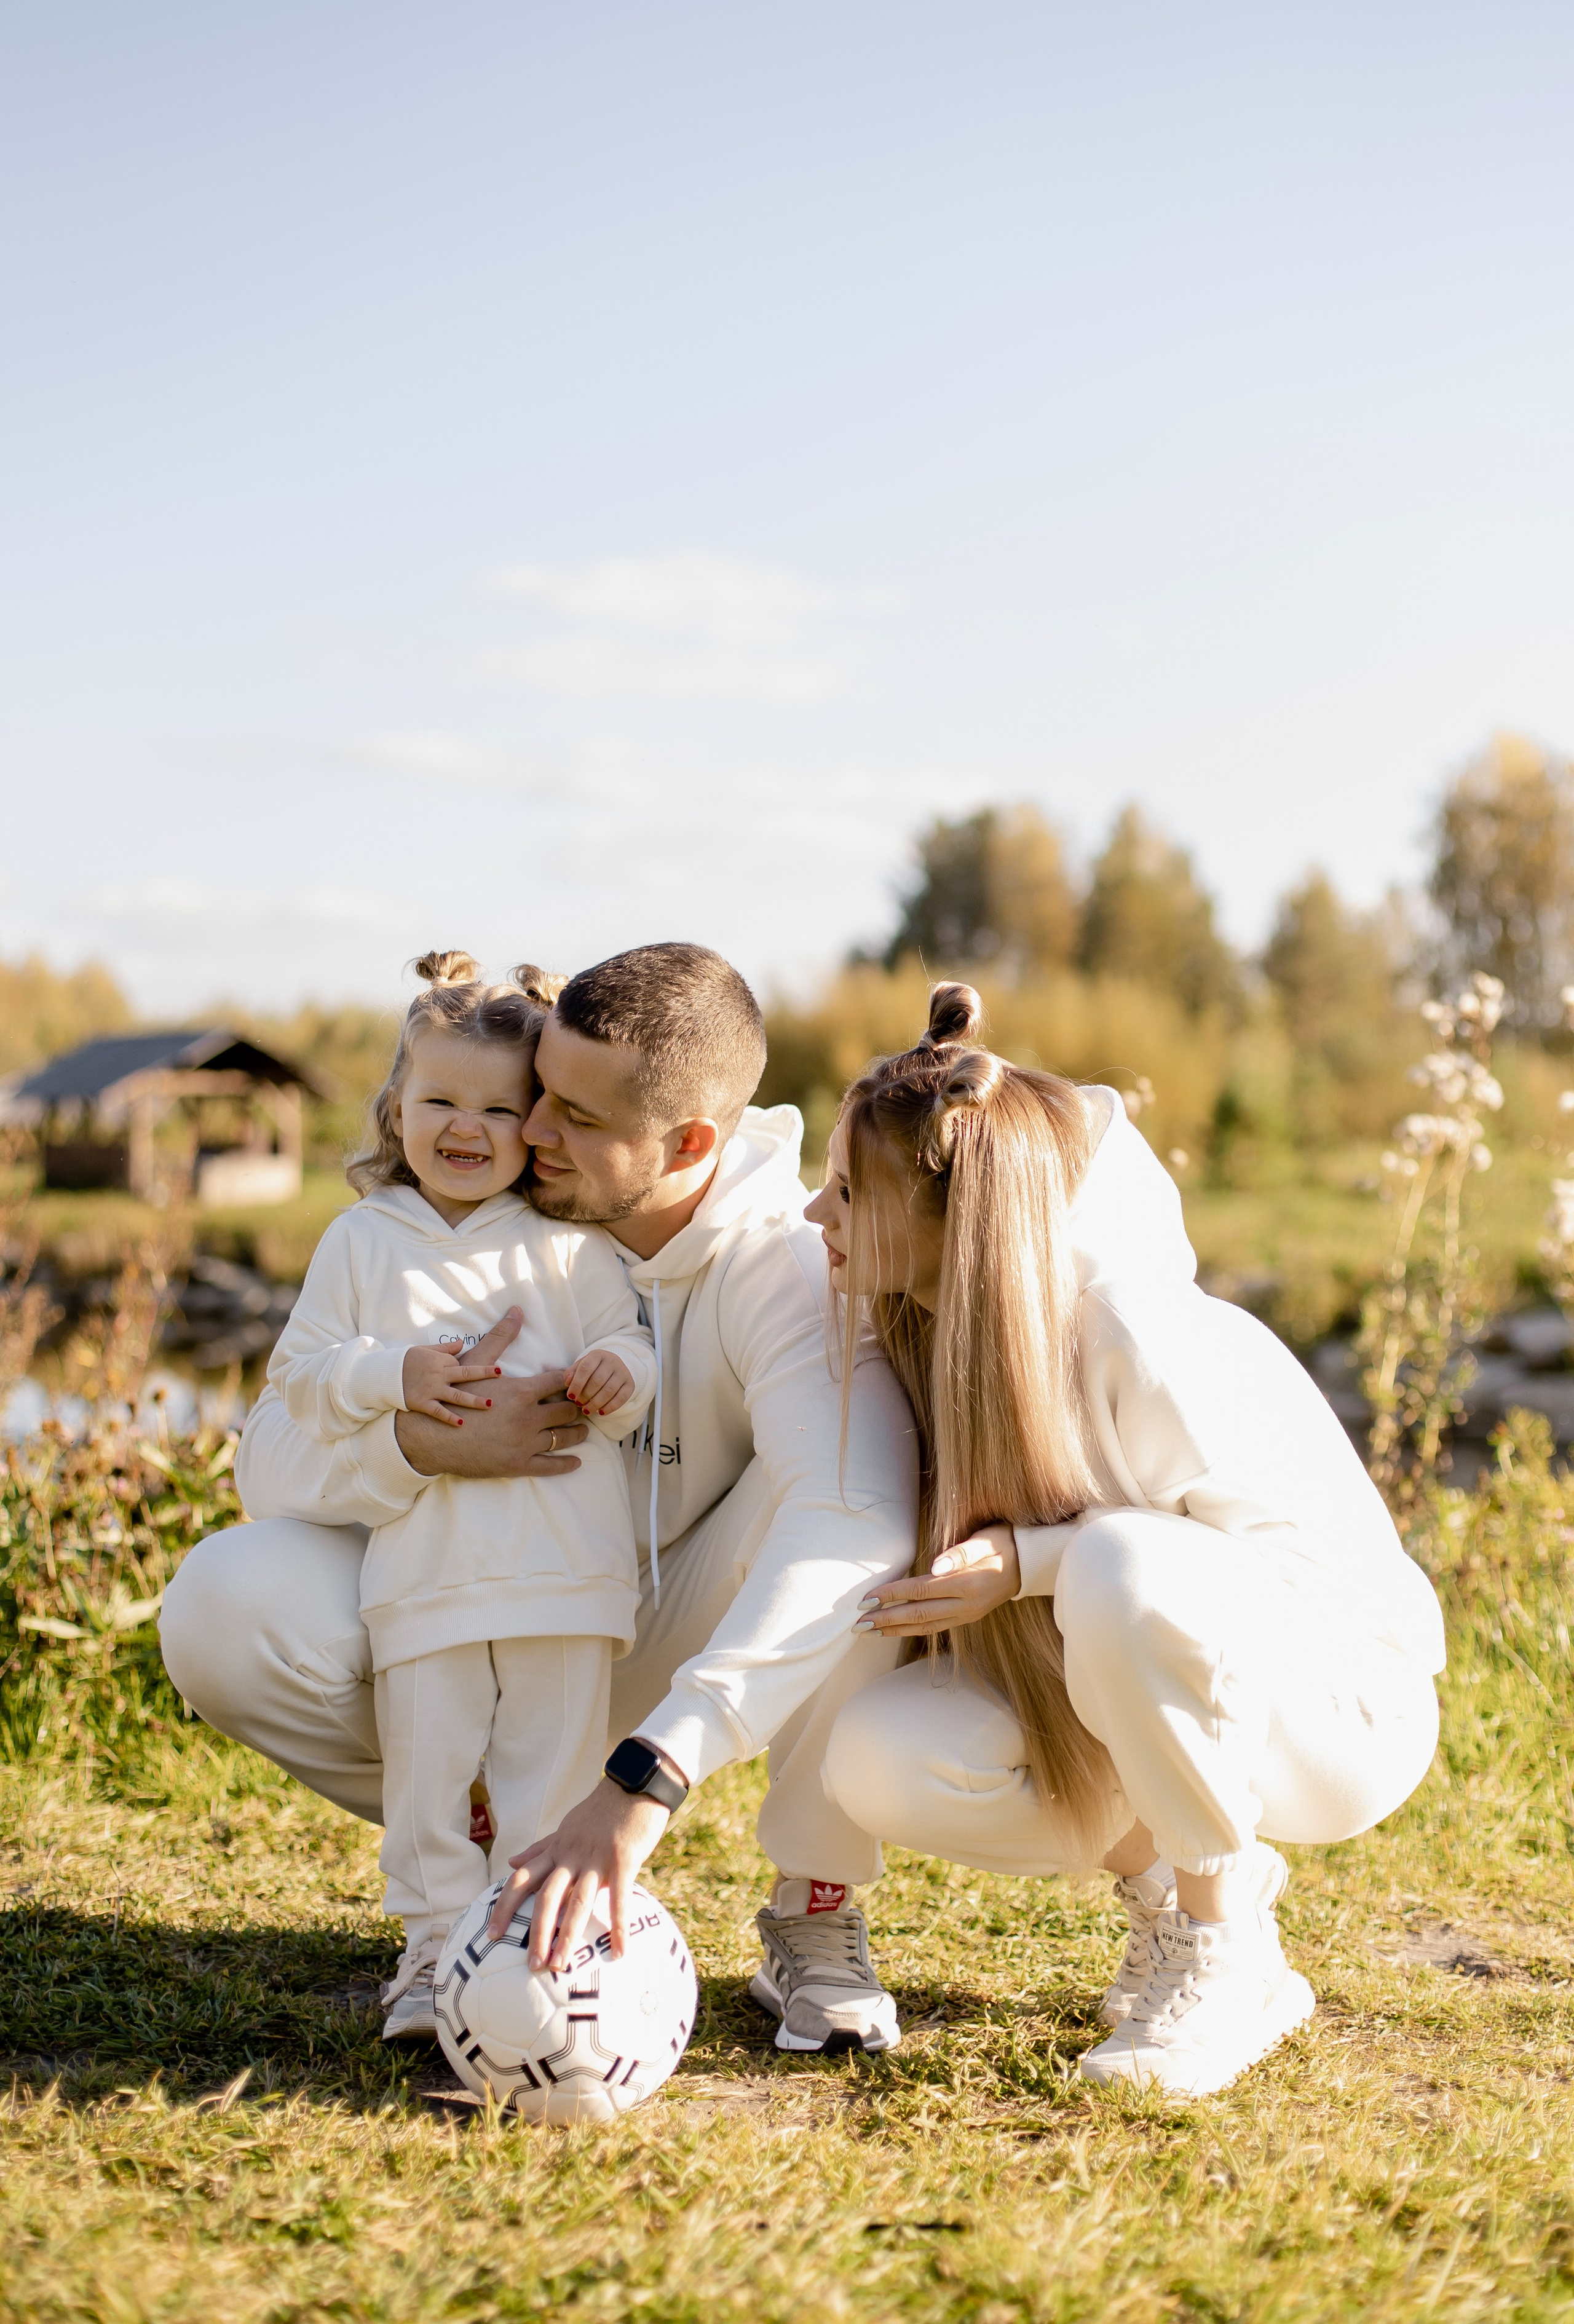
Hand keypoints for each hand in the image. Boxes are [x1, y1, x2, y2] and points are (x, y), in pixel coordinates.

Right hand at [393, 1311, 588, 1478]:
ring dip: (577, 1433)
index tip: (578, 1381)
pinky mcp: (518, 1464)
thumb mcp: (476, 1363)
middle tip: (585, 1406)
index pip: (560, 1382)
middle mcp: (528, 1418)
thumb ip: (501, 1336)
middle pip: (568, 1410)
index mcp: (522, 1391)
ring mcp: (524, 1443)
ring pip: (564, 1437)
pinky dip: (566, 1463)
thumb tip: (517, 1309)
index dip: (571, 1380)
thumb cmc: (452, 1395)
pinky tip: (576, 1461)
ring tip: (583, 1431)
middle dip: (578, 1407)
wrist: (431, 1436)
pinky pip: (550, 1465)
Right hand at [401, 1340, 500, 1426]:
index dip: (465, 1370)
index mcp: (440, 1360)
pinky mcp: (422, 1403)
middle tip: (500, 1374)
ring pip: (457, 1395)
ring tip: (490, 1404)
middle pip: (466, 1374)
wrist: (384, 1375)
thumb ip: (445, 1348)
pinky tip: (461, 1423)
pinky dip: (449, 1417)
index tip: (471, 1374)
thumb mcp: (425, 1350)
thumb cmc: (405, 1361)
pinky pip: (438, 1411)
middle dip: (484, 1373)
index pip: (460, 1364)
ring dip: (474, 1400)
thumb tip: (461, 1343)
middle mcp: (438, 1374)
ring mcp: (431, 1389)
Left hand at [485, 1775, 674, 1966]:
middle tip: (532, 1965)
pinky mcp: (623, 1859)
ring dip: (568, 1936)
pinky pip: (620, 1897)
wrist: (634, 1784)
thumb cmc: (601, 1809)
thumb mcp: (566, 1827)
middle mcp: (570, 1855)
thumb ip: (540, 1848)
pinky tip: (620, 1952)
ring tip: (561, 1966)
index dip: (504, 1907)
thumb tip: (510, 1861)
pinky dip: (619, 1926)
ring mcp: (596, 1858)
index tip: (491, 1934)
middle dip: (537, 1933)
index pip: (522, 1879)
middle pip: (546, 1897)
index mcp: (556, 1849)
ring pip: (577, 1901)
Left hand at [565, 1347, 635, 1416]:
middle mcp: (612, 1361)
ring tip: (587, 1410)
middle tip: (578, 1403)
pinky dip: (610, 1407)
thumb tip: (567, 1382)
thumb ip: (571, 1373)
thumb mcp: (580, 1367)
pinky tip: (600, 1412)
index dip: (577, 1384)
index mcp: (597, 1354)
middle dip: (585, 1395)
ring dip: (596, 1403)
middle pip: (597, 1381)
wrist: (613, 1368)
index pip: (585, 1368)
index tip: (571, 1396)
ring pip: (609, 1391)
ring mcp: (623, 1372)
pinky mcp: (630, 1384)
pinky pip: (621, 1398)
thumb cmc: (592, 1369)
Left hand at [852, 1521, 1020, 1638]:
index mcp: (967, 1584)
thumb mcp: (987, 1540)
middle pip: (918, 1615)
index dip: (892, 1596)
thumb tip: (934, 1566)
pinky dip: (912, 1630)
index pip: (920, 1591)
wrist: (1030, 1563)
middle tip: (858, 1625)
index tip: (867, 1599)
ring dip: (895, 1630)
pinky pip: (935, 1627)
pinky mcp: (967, 1617)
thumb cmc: (1004, 1543)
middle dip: (886, 1620)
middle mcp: (966, 1605)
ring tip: (870, 1632)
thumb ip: (961, 1553)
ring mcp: (967, 1614)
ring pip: (925, 1626)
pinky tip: (896, 1630)